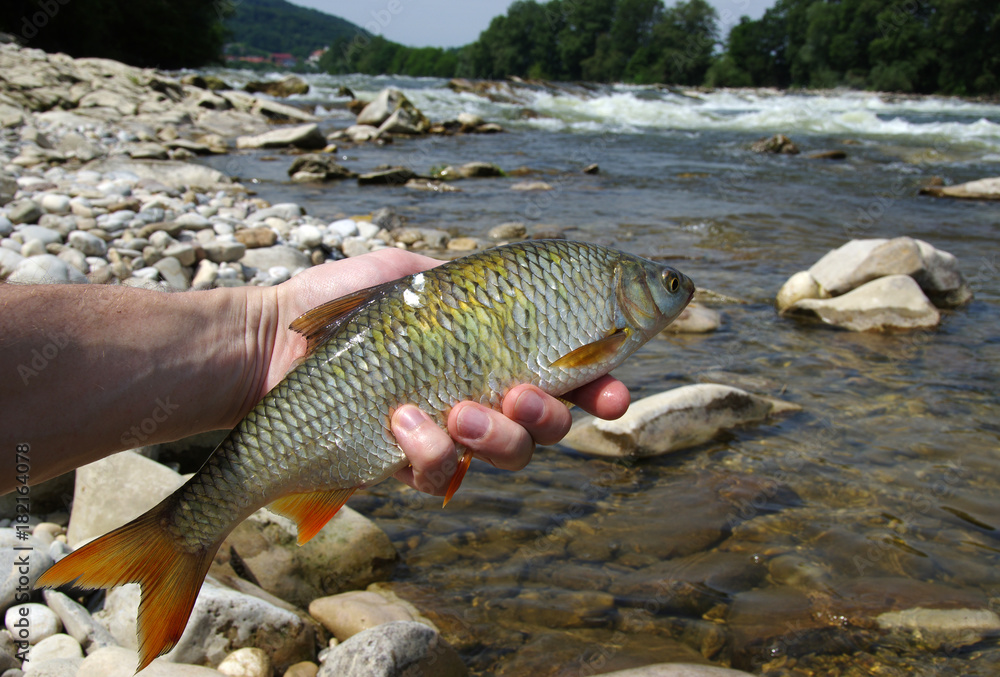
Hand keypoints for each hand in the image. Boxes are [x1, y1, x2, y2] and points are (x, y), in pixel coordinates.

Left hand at [259, 248, 629, 495]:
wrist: (271, 343)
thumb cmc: (341, 303)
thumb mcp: (416, 275)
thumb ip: (471, 285)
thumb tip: (517, 297)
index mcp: (491, 351)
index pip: (564, 373)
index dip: (599, 386)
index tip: (615, 391)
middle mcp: (481, 397)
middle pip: (550, 425)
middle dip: (552, 416)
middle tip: (522, 393)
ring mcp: (447, 434)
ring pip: (509, 456)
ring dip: (497, 436)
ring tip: (458, 410)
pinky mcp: (407, 463)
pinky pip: (442, 475)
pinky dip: (429, 450)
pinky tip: (399, 419)